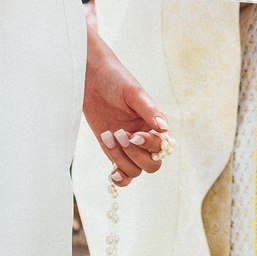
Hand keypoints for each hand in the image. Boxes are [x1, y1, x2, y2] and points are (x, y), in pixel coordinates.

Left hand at [83, 25, 168, 186]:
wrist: (92, 78)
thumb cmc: (116, 80)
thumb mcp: (133, 93)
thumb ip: (149, 110)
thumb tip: (164, 128)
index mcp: (155, 123)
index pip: (161, 146)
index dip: (149, 145)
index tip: (133, 133)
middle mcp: (145, 137)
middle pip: (152, 164)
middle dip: (135, 155)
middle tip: (120, 135)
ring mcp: (129, 146)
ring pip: (134, 170)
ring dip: (121, 159)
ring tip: (108, 136)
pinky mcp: (114, 150)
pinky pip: (122, 173)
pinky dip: (119, 177)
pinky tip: (111, 172)